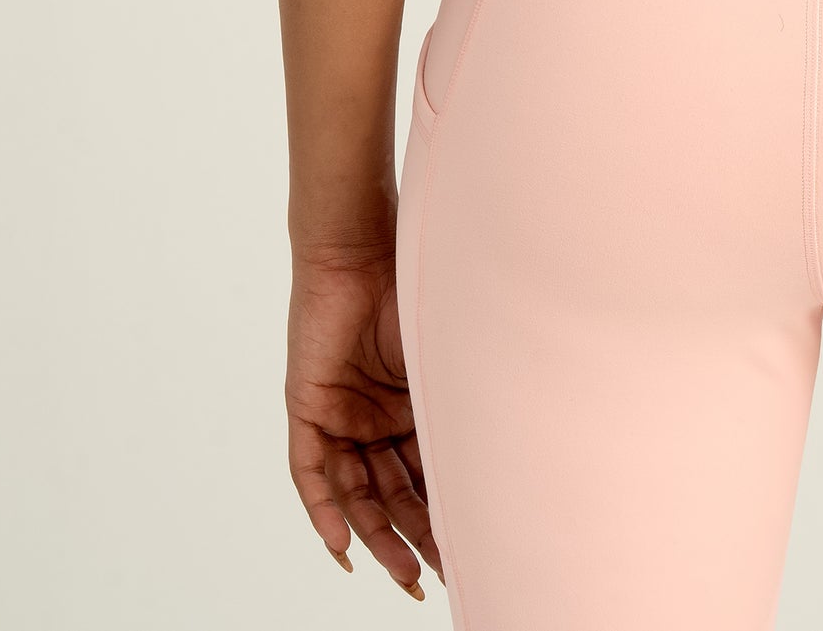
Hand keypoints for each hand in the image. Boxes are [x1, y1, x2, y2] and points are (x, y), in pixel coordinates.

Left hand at [286, 251, 442, 598]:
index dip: (443, 511)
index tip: (466, 550)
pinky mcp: (309, 407)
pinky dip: (324, 508)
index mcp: (410, 406)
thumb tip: (513, 451)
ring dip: (375, 534)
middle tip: (436, 576)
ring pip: (355, 491)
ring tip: (402, 572)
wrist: (364, 247)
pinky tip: (343, 545)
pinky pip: (311, 471)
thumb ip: (460, 402)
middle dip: (414, 536)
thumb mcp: (444, 360)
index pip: (425, 473)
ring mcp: (340, 414)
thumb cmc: (416, 287)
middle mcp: (374, 417)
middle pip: (392, 492)